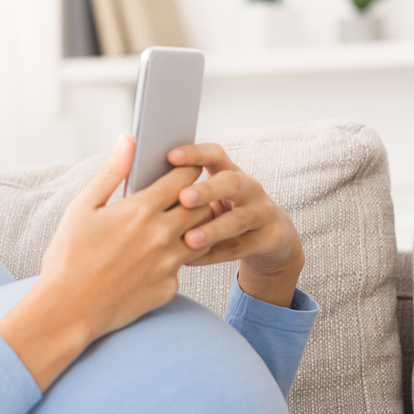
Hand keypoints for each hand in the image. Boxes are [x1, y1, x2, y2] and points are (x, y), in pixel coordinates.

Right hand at [0, 134, 213, 389]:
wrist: (67, 310)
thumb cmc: (69, 257)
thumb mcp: (83, 208)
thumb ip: (112, 172)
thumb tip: (128, 140)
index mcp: (141, 210)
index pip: (184, 177)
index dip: (186, 168)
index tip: (180, 168)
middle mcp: (162, 236)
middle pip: (201, 205)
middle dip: (196, 196)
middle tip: (182, 195)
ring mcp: (169, 264)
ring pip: (201, 236)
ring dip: (193, 226)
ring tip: (172, 224)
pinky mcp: (169, 288)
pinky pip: (182, 267)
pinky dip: (174, 259)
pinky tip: (153, 259)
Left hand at [168, 143, 303, 307]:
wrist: (270, 239)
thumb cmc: (224, 215)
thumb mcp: (209, 199)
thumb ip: (182, 191)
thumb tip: (143, 186)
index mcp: (229, 172)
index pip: (215, 154)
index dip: (195, 153)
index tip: (171, 156)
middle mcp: (249, 188)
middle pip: (231, 182)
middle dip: (207, 189)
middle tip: (183, 198)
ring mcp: (263, 212)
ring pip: (240, 218)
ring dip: (213, 228)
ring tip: (189, 238)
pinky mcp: (271, 238)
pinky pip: (242, 247)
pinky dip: (216, 254)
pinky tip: (192, 259)